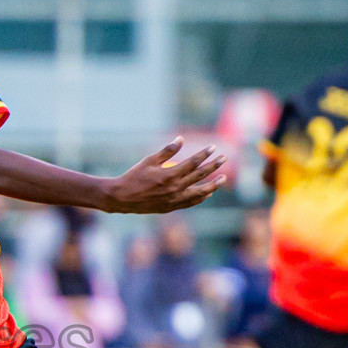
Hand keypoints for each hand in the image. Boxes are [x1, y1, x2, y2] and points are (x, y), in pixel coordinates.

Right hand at [104, 138, 226, 213]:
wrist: (122, 198)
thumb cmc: (134, 176)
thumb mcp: (149, 161)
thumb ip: (167, 151)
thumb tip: (180, 139)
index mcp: (169, 175)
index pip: (193, 163)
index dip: (204, 154)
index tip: (213, 148)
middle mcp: (175, 188)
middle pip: (199, 176)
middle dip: (213, 166)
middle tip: (224, 158)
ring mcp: (174, 199)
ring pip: (199, 192)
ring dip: (213, 185)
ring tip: (223, 178)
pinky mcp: (171, 207)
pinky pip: (191, 202)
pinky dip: (201, 197)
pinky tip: (208, 193)